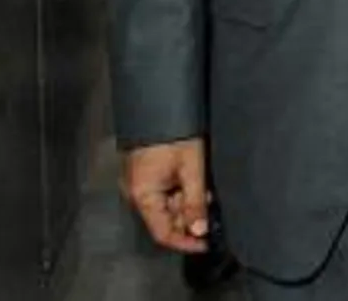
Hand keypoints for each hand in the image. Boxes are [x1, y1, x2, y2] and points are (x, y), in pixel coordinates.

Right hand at [123, 138, 210, 253]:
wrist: (160, 106)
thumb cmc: (174, 134)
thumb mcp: (192, 168)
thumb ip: (195, 201)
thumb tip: (200, 230)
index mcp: (142, 196)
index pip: (163, 233)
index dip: (186, 241)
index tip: (207, 242)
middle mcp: (137, 194)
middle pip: (166, 220)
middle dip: (190, 217)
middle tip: (211, 206)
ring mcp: (140, 184)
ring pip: (167, 206)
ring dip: (188, 203)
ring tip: (204, 187)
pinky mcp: (145, 175)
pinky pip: (164, 193)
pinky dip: (181, 192)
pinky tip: (194, 180)